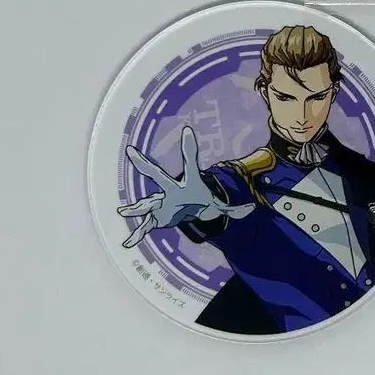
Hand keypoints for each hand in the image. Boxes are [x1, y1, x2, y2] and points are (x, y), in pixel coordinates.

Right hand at [117, 126, 254, 247]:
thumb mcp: (219, 206)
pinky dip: (137, 235)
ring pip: (147, 202)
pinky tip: (128, 243)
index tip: (187, 130)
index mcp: (188, 183)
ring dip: (135, 207)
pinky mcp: (156, 218)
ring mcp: (161, 203)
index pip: (190, 163)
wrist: (187, 210)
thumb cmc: (200, 201)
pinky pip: (145, 227)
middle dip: (144, 164)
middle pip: (157, 175)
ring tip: (123, 210)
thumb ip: (234, 209)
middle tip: (131, 151)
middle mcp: (170, 190)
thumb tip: (252, 209)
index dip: (189, 147)